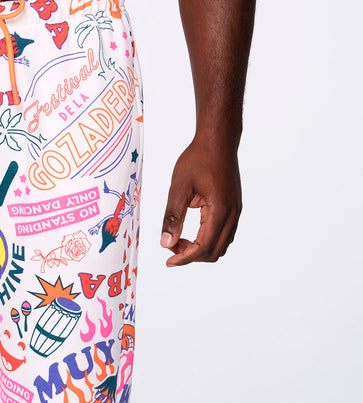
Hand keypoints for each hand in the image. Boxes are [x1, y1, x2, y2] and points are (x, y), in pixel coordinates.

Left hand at [160, 137, 242, 266]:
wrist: (218, 140)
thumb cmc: (198, 159)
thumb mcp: (179, 187)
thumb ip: (172, 217)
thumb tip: (166, 244)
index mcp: (220, 210)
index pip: (204, 247)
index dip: (185, 258)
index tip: (168, 262)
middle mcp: (232, 214)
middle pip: (214, 252)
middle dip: (191, 256)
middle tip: (171, 247)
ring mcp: (236, 212)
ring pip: (221, 246)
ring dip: (200, 250)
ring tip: (179, 240)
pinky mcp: (234, 208)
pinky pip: (224, 235)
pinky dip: (208, 241)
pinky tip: (191, 234)